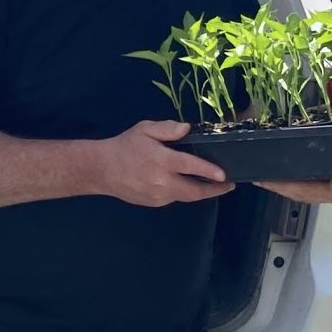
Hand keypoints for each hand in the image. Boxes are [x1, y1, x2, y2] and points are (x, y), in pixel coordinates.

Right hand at [97, 121, 231, 205]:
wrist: (102, 169)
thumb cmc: (125, 146)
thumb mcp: (145, 129)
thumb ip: (167, 128)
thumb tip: (187, 129)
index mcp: (162, 161)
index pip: (191, 167)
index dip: (209, 172)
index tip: (224, 175)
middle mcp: (162, 181)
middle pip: (194, 191)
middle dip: (214, 190)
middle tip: (228, 185)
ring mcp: (158, 195)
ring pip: (186, 196)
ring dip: (200, 192)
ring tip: (214, 185)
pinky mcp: (154, 203)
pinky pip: (174, 197)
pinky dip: (184, 191)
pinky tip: (188, 184)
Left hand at [259, 177, 331, 215]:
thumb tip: (322, 148)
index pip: (298, 188)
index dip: (278, 184)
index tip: (259, 178)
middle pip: (299, 193)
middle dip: (278, 186)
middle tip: (259, 177)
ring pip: (307, 192)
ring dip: (289, 185)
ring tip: (274, 176)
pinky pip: (317, 189)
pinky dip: (304, 183)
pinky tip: (302, 175)